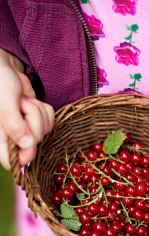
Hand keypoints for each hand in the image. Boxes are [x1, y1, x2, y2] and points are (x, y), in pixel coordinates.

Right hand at [0, 48, 54, 169]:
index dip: (22, 155)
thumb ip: (14, 125)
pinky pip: (51, 122)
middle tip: (21, 105)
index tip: (28, 141)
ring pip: (44, 131)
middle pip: (33, 144)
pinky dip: (44, 110)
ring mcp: (26, 130)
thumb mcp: (4, 104)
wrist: (5, 68)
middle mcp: (12, 138)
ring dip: (37, 112)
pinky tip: (31, 102)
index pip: (10, 162)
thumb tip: (28, 146)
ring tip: (22, 101)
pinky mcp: (38, 122)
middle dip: (32, 121)